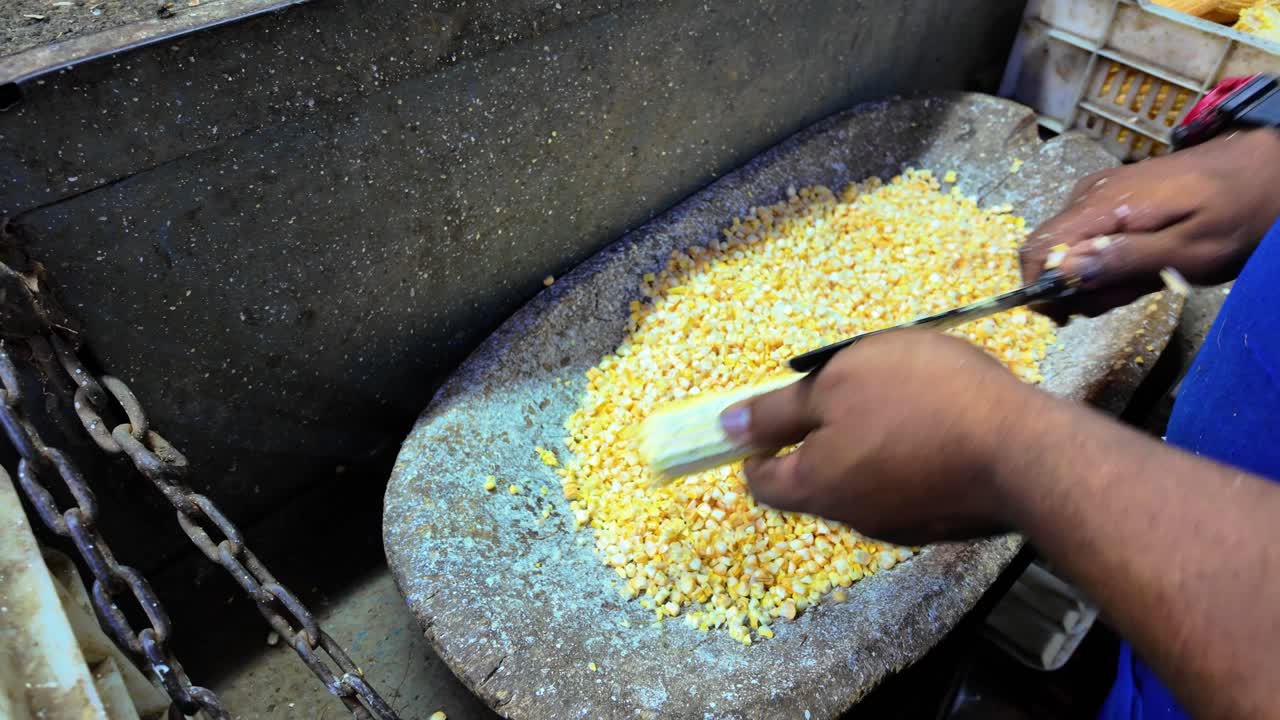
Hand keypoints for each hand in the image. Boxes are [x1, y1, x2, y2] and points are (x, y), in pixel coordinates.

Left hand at [719, 330, 1048, 544]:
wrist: (1027, 450)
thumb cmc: (921, 400)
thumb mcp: (836, 381)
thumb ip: (778, 409)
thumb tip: (725, 426)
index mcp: (815, 486)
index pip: (761, 482)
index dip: (756, 447)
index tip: (774, 414)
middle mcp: (853, 518)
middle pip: (815, 481)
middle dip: (820, 438)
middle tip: (848, 391)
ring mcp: (903, 526)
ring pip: (865, 482)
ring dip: (869, 444)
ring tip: (902, 398)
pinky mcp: (946, 522)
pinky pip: (910, 486)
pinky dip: (911, 456)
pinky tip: (939, 423)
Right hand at [1021, 128, 1279, 322]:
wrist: (1266, 168)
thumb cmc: (1236, 213)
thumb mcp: (1189, 251)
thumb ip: (1125, 260)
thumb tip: (1063, 270)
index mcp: (1103, 206)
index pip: (1036, 248)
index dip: (1041, 289)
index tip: (1071, 315)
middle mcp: (1088, 195)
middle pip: (1049, 253)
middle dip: (1079, 286)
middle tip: (1129, 294)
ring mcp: (1098, 193)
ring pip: (1069, 248)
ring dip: (1098, 276)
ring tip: (1145, 277)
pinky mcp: (1110, 197)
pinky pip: (1087, 236)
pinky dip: (1107, 259)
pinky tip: (1142, 261)